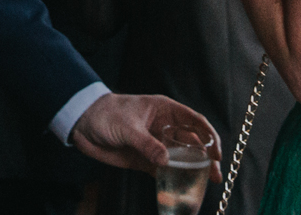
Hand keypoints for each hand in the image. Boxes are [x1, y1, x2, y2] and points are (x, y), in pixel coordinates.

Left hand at [71, 93, 220, 177]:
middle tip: (216, 174)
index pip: (195, 121)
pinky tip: (184, 189)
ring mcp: (157, 145)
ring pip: (183, 158)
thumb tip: (166, 161)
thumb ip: (146, 143)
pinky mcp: (147, 160)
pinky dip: (175, 180)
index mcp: (165, 111)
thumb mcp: (126, 127)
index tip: (217, 153)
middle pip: (194, 142)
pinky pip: (166, 171)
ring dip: (195, 170)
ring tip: (208, 183)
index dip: (209, 136)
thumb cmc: (105, 114)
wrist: (83, 124)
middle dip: (208, 157)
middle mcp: (166, 128)